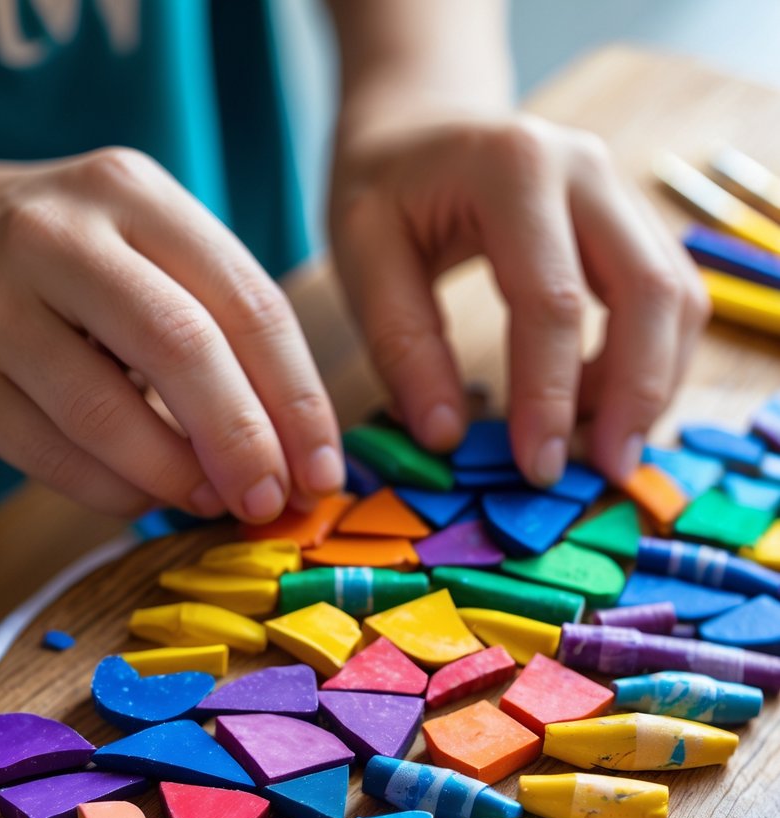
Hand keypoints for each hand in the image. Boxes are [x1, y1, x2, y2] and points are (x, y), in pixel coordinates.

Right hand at [0, 148, 343, 519]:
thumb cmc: (76, 261)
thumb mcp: (149, 247)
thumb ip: (221, 325)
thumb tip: (296, 450)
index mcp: (132, 194)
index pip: (247, 302)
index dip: (298, 399)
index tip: (324, 470)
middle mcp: (58, 237)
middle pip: (182, 350)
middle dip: (245, 442)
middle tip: (274, 501)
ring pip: (108, 416)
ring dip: (179, 478)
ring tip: (215, 501)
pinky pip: (54, 458)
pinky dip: (117, 493)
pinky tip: (149, 497)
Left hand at [330, 113, 708, 484]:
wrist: (422, 126)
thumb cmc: (386, 191)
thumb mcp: (361, 257)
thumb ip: (402, 345)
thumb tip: (446, 439)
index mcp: (514, 168)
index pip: (554, 299)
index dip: (550, 396)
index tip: (537, 470)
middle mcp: (587, 170)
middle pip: (649, 293)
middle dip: (634, 396)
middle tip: (604, 471)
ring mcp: (621, 191)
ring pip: (676, 297)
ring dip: (651, 383)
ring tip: (597, 444)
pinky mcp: (634, 222)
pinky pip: (669, 298)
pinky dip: (650, 361)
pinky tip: (600, 406)